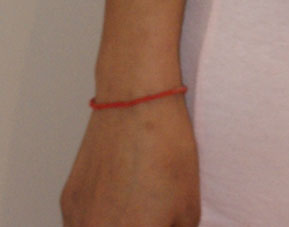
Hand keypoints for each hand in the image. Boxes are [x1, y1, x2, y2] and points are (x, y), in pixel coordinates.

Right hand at [60, 100, 199, 226]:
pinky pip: (82, 223)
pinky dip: (99, 219)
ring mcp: (77, 222)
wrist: (136, 103)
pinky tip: (119, 198)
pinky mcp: (69, 202)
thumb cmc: (166, 150)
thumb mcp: (188, 210)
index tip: (161, 224)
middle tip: (150, 217)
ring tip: (136, 210)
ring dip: (116, 226)